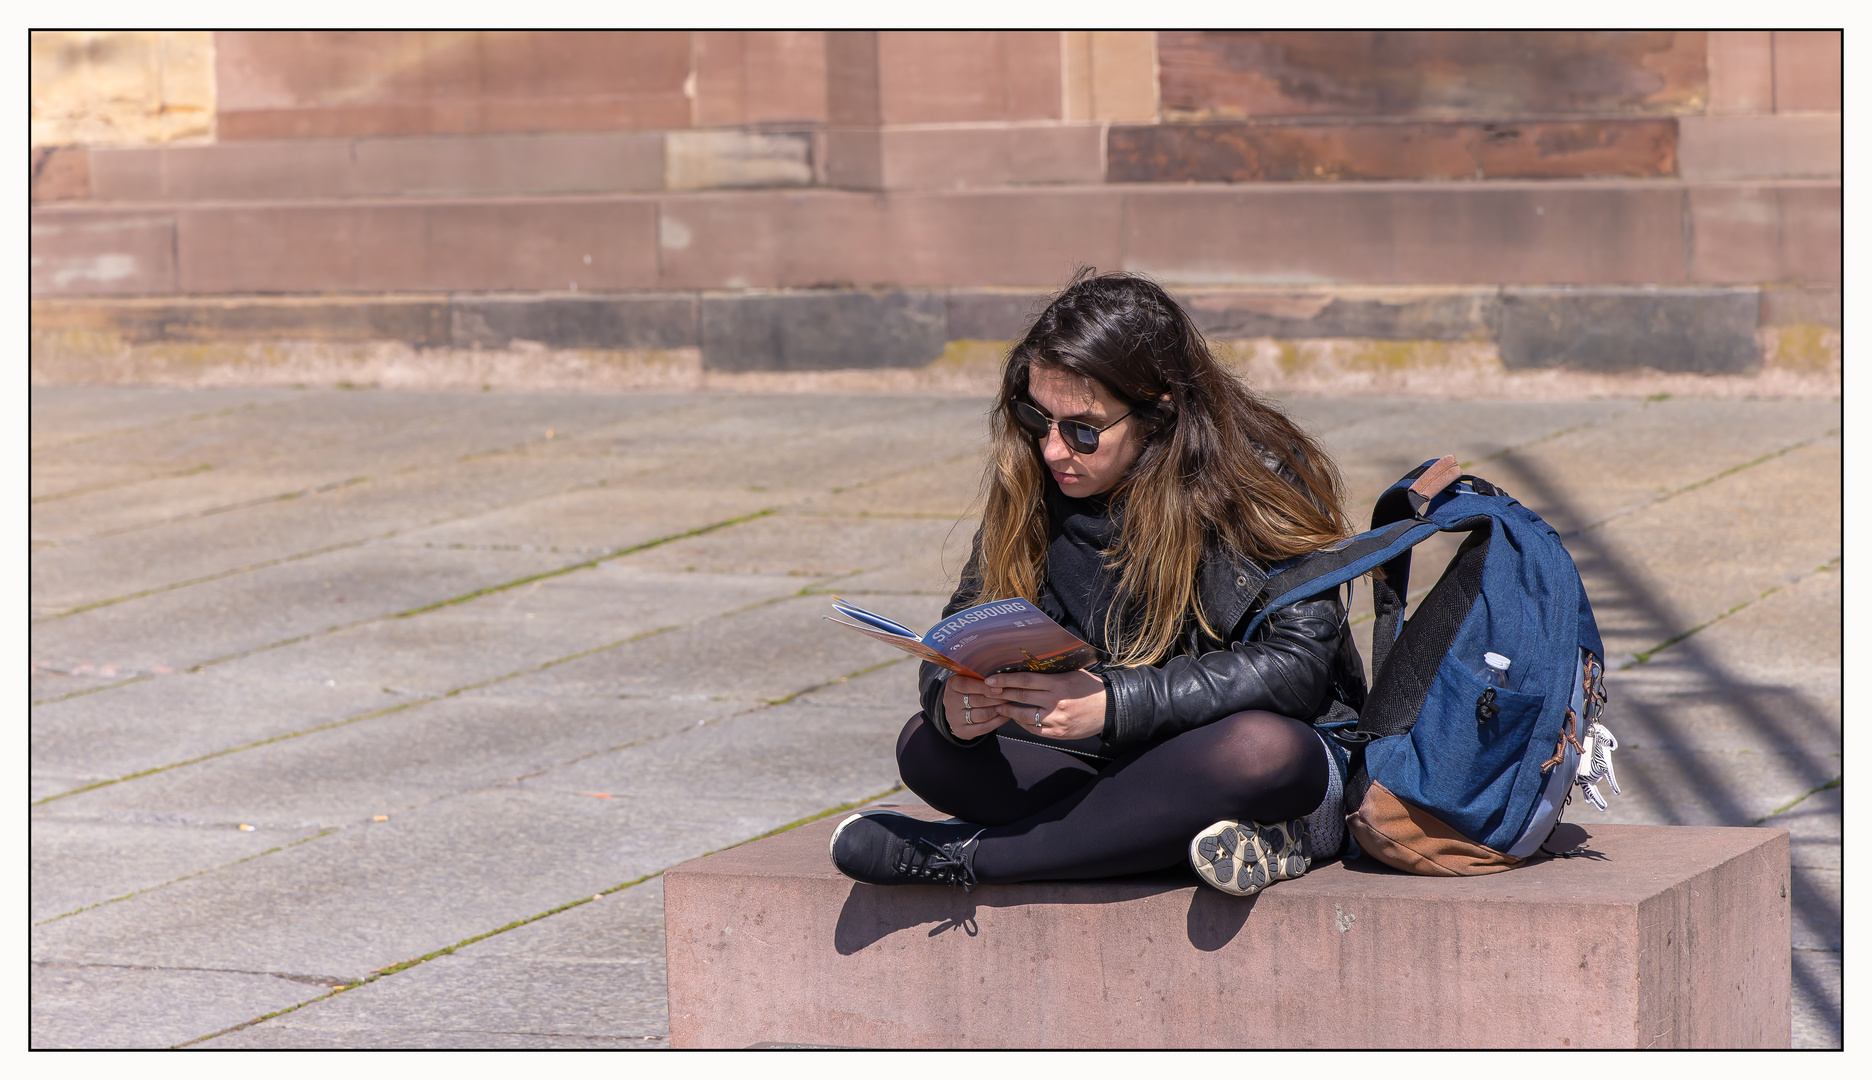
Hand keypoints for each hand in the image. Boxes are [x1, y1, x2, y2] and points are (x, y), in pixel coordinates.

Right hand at [941, 674, 1014, 739]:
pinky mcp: (961, 731)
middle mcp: (950, 701)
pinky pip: (983, 727)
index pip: (966, 685)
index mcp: (952, 685)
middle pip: (977, 701)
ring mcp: (954, 718)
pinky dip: (998, 721)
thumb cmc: (969, 690)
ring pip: (982, 715)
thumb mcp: (970, 679)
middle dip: (997, 698)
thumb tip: (1001, 676)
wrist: (958, 710)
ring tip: (1009, 705)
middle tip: (1011, 696)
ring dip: (999, 709)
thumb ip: (981, 677)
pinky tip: (1006, 715)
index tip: (1000, 687)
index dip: (984, 687)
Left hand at [983, 670, 1106, 740]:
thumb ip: (1052, 672)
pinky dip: (1023, 724)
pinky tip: (1017, 718)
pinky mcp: (1058, 733)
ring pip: (1024, 715)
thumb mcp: (1073, 673)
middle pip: (1021, 695)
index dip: (1005, 679)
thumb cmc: (1090, 688)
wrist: (1109, 709)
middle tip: (988, 691)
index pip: (1025, 679)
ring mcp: (1056, 719)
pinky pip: (1034, 729)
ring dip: (1008, 710)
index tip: (991, 679)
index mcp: (1058, 683)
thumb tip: (1029, 664)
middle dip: (1001, 693)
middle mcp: (1056, 701)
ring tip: (998, 706)